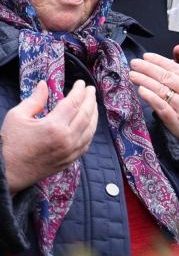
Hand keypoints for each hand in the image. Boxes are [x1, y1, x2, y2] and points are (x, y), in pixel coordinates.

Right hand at [1, 79, 97, 193]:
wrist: (8, 172)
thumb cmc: (10, 143)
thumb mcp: (17, 116)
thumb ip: (34, 99)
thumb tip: (44, 84)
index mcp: (53, 126)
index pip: (73, 103)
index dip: (79, 91)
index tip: (81, 83)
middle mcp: (66, 139)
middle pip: (86, 114)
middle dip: (90, 99)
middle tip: (91, 90)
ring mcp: (70, 151)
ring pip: (90, 129)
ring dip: (94, 114)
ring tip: (93, 103)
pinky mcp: (69, 160)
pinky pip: (86, 143)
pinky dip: (90, 131)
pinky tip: (89, 124)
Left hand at [129, 52, 178, 153]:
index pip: (176, 69)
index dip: (160, 61)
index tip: (145, 56)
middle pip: (167, 78)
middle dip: (148, 68)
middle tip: (134, 63)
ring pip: (163, 91)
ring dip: (145, 81)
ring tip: (132, 75)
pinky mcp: (178, 123)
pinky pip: (163, 108)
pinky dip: (151, 98)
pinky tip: (141, 91)